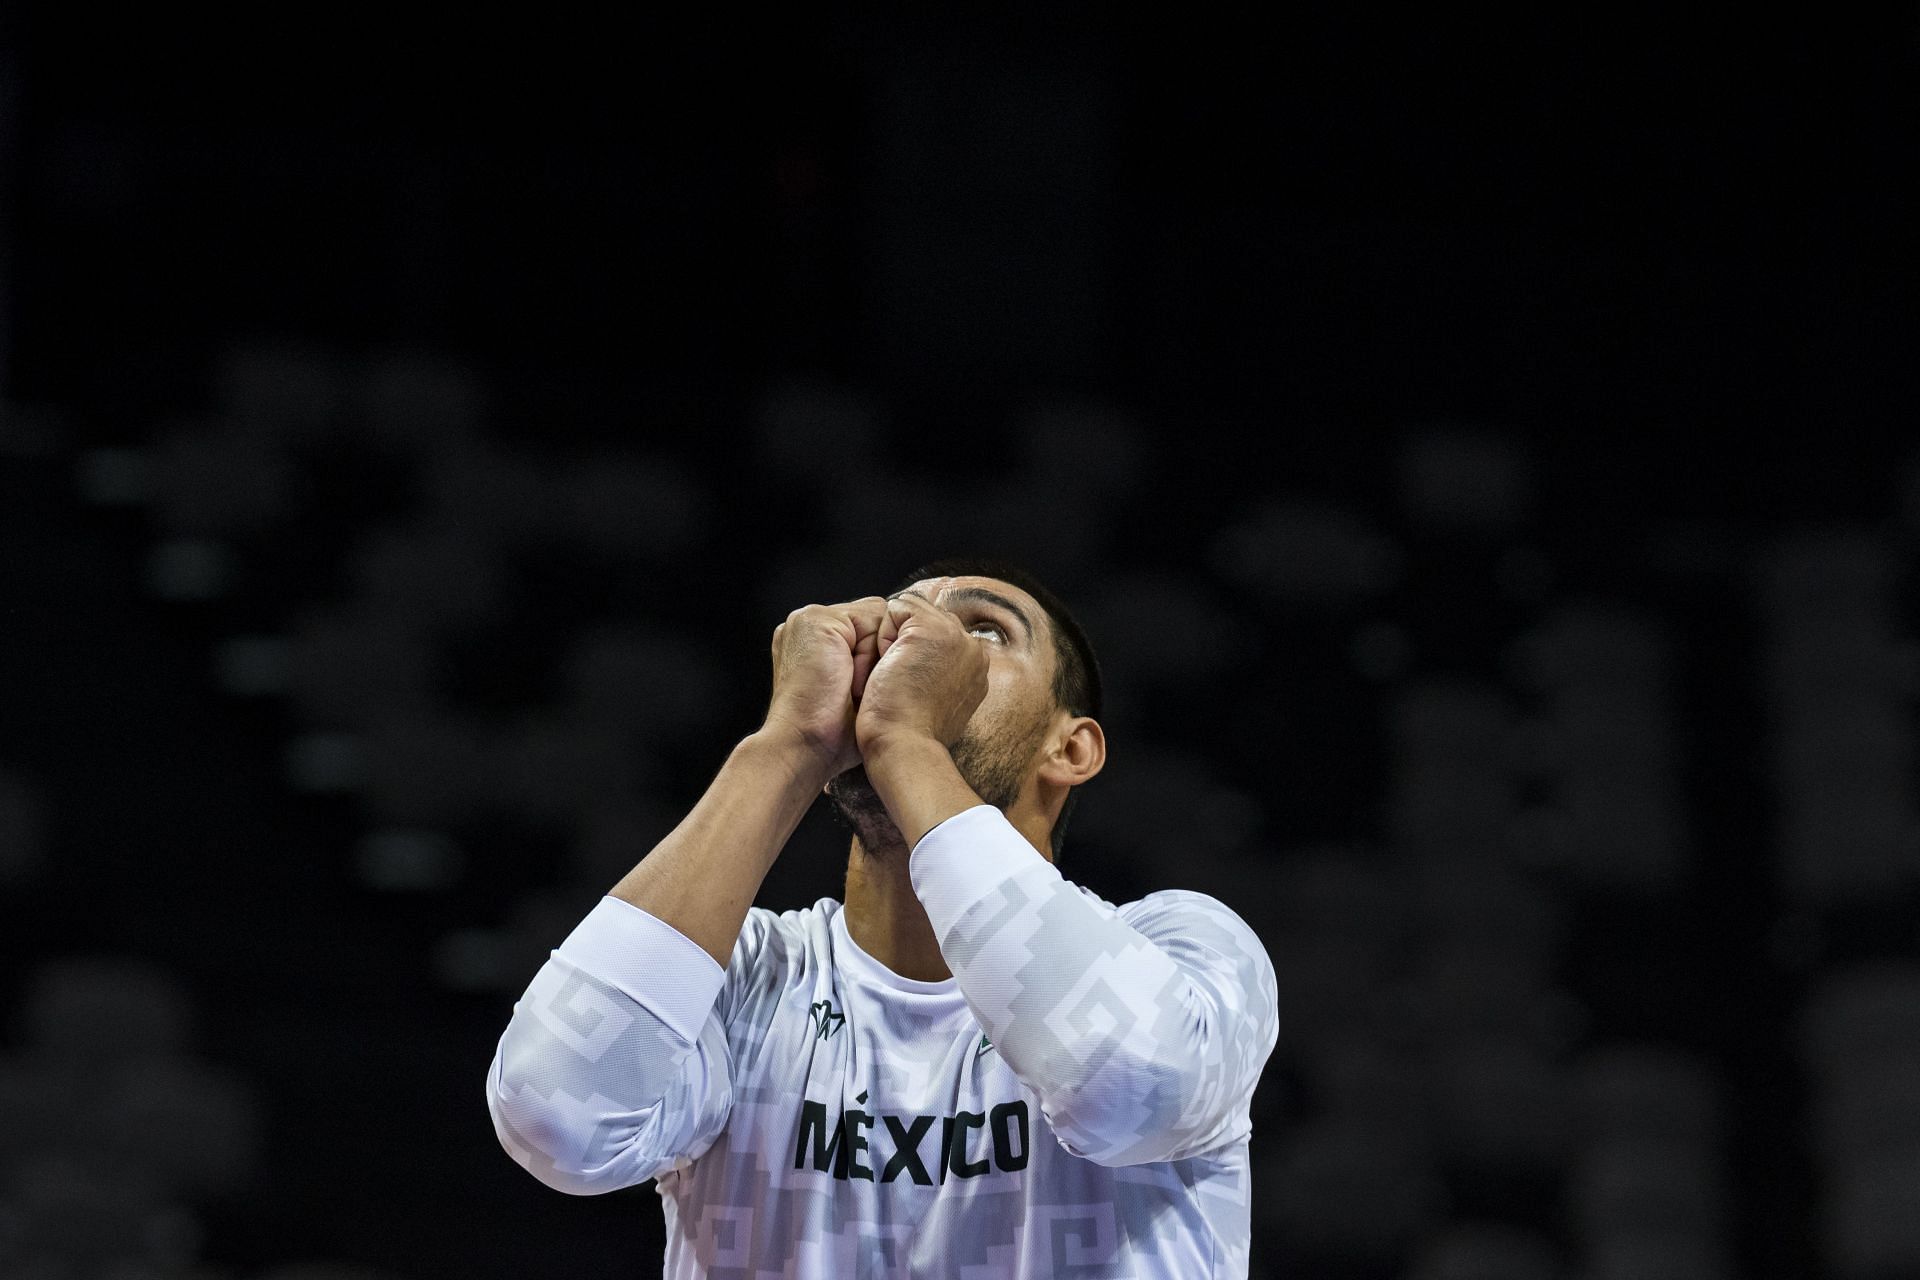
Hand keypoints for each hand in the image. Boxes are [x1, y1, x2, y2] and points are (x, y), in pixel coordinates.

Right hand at [762, 597, 894, 778]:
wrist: (805, 744)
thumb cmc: (830, 733)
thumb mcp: (858, 693)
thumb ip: (873, 665)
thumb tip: (907, 657)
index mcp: (814, 640)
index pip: (867, 628)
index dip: (879, 658)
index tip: (867, 693)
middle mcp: (809, 626)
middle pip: (874, 620)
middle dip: (877, 655)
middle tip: (858, 692)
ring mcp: (810, 619)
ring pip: (876, 619)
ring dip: (873, 656)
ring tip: (851, 688)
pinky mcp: (817, 619)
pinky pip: (870, 619)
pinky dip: (867, 653)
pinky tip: (848, 680)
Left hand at [854, 594, 988, 755]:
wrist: (905, 747)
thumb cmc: (912, 736)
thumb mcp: (939, 705)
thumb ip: (942, 677)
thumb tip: (926, 664)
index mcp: (978, 668)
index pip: (941, 636)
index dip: (914, 653)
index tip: (909, 689)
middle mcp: (975, 649)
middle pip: (928, 619)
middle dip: (905, 642)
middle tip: (900, 683)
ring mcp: (957, 637)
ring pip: (913, 612)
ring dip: (895, 639)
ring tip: (896, 676)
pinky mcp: (931, 629)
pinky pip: (898, 608)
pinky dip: (883, 634)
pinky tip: (890, 667)